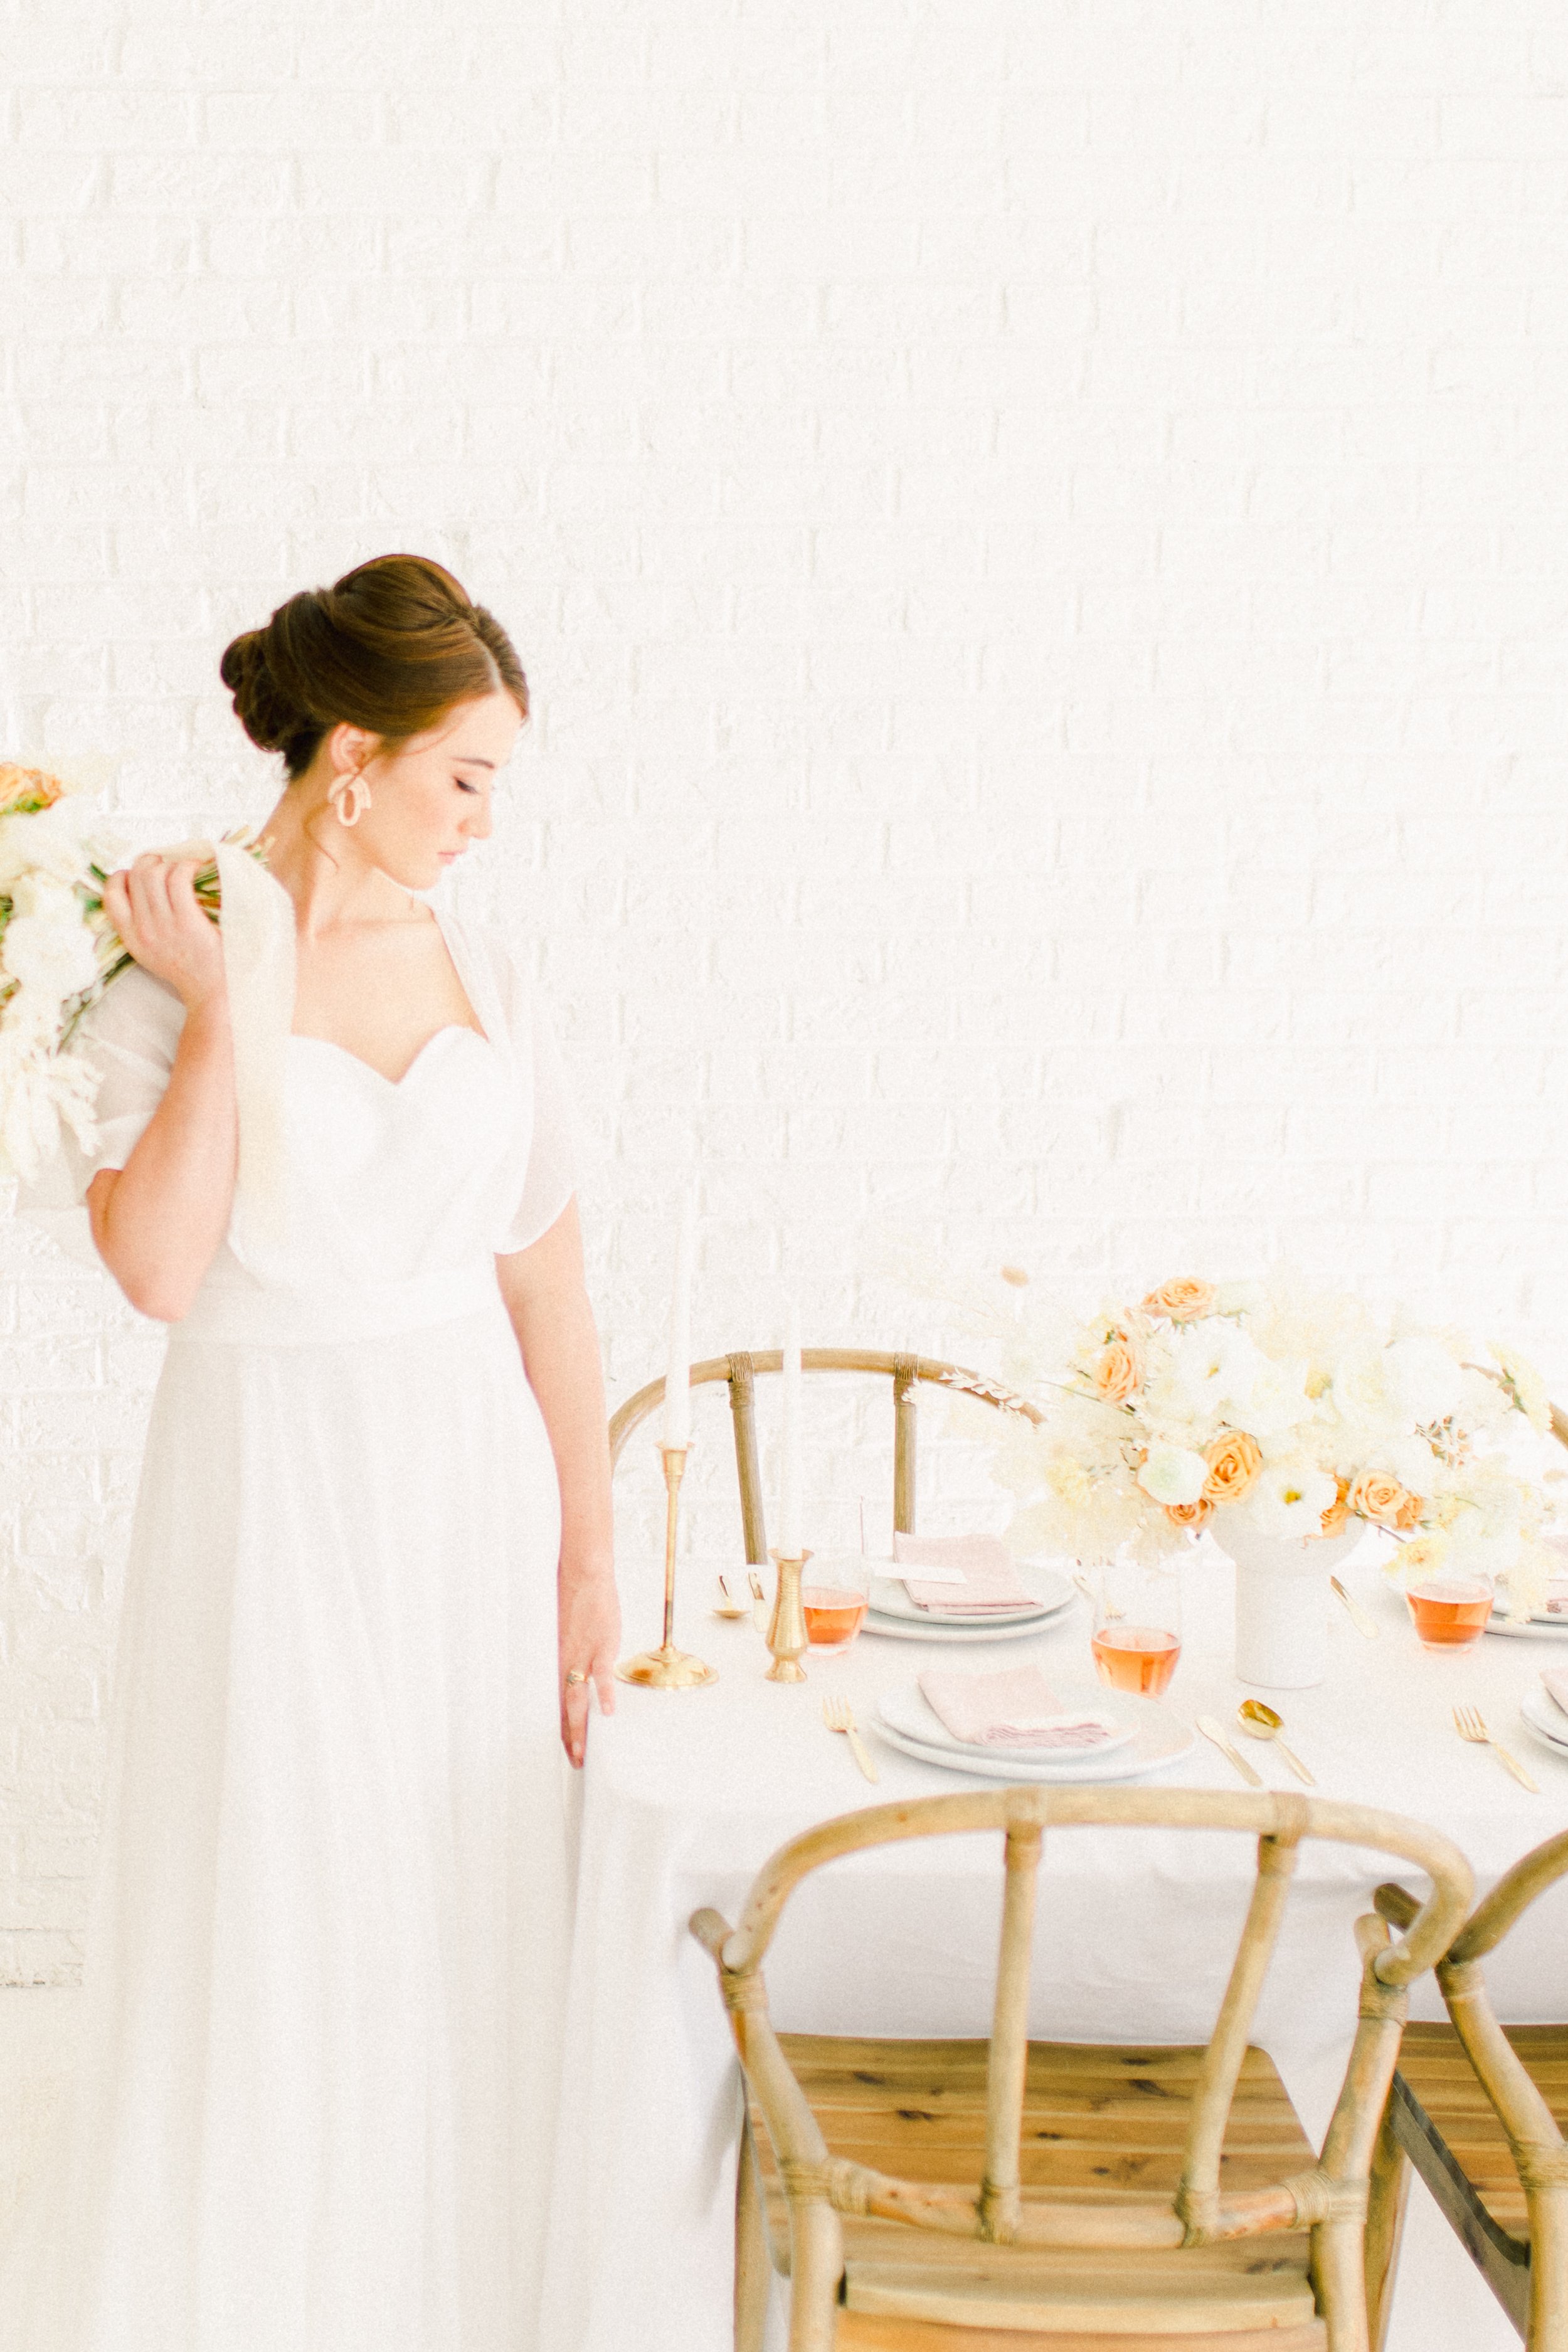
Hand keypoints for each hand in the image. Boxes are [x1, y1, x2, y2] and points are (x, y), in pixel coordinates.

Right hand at [101, 855, 226, 1011]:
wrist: (214, 993)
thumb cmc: (191, 969)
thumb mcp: (154, 952)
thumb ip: (143, 927)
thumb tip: (145, 890)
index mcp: (131, 937)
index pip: (111, 895)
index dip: (124, 876)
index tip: (141, 874)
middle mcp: (143, 930)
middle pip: (137, 876)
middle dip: (152, 861)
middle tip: (169, 864)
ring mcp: (164, 926)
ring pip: (156, 874)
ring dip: (172, 863)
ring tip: (187, 867)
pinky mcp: (187, 922)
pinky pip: (179, 878)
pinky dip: (188, 866)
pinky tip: (199, 869)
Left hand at [558, 1564, 619, 1768]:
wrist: (582, 1574)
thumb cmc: (577, 1599)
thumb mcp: (571, 1631)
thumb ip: (575, 1653)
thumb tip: (581, 1668)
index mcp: (560, 1661)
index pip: (560, 1703)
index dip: (563, 1727)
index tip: (568, 1749)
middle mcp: (567, 1663)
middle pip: (566, 1708)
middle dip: (570, 1737)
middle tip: (574, 1762)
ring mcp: (583, 1656)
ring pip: (578, 1699)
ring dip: (581, 1728)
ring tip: (584, 1751)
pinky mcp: (600, 1645)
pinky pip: (602, 1676)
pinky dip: (605, 1695)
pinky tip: (610, 1713)